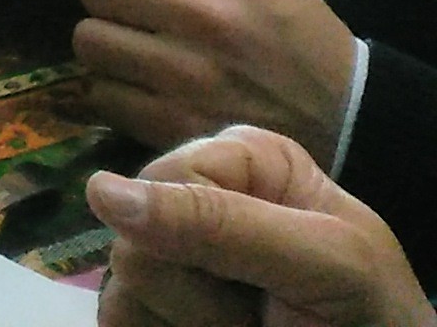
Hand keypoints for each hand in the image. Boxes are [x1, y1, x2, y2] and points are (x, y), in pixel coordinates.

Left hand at [74, 0, 356, 166]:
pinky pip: (101, 92)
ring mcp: (185, 74)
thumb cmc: (287, 24)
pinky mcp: (174, 124)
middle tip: (144, 8)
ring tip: (144, 47)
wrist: (340, 111)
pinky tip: (150, 85)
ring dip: (109, 43)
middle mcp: (200, 12)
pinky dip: (117, 89)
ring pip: (88, 40)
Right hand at [93, 125, 433, 326]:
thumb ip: (224, 222)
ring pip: (120, 278)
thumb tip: (98, 190)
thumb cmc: (372, 318)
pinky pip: (114, 314)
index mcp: (246, 160)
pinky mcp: (155, 304)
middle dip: (197, 286)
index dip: (200, 229)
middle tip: (260, 310)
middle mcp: (199, 196)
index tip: (259, 268)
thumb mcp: (326, 261)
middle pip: (134, 229)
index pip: (169, 174)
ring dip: (184, 318)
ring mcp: (173, 254)